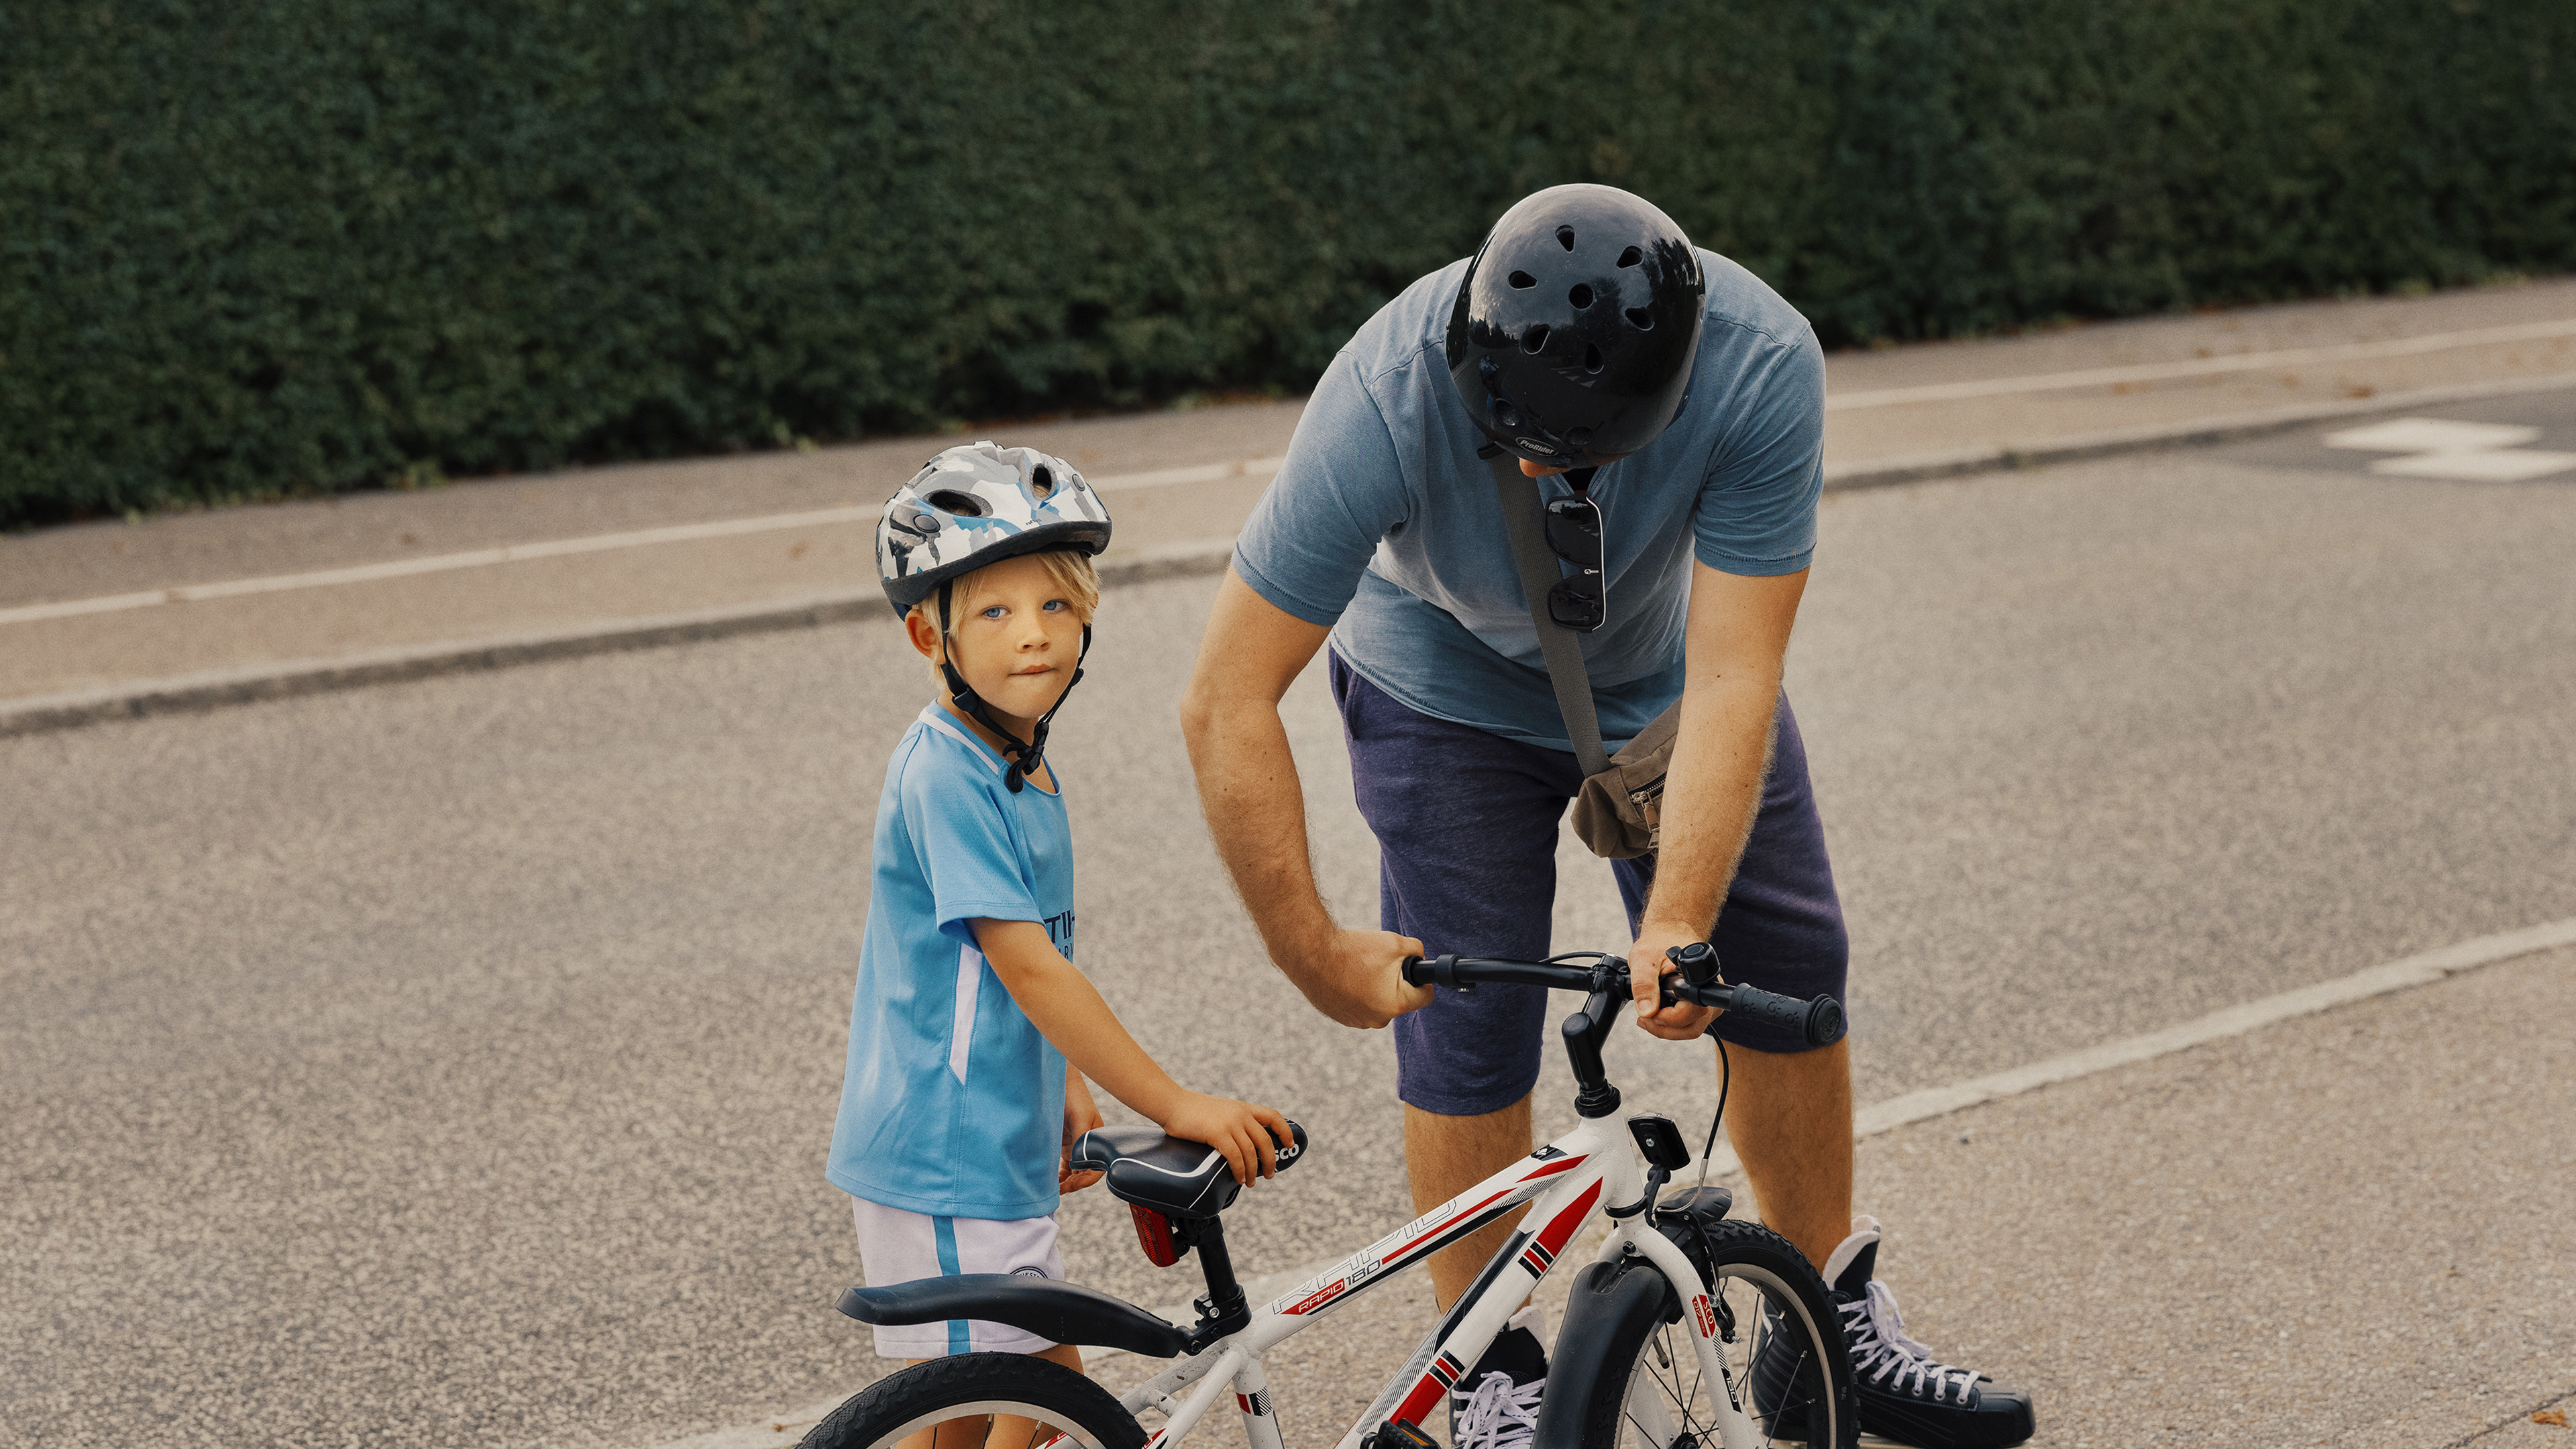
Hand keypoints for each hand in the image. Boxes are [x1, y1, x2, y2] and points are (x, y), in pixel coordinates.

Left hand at [1059, 1069, 1105, 1193]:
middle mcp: (1088, 1144)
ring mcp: (1075, 1144)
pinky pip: (1064, 1164)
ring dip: (1067, 1181)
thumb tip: (1077, 1164)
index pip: (1097, 1168)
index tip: (1073, 1186)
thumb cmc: (1072, 1094)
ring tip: (1055, 1188)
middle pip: (1085, 1172)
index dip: (1086, 1180)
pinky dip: (1060, 1174)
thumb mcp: (1080, 1117)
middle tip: (1061, 1190)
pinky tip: (1052, 1180)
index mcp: (1098, 1138)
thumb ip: (1081, 1141)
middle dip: (1075, 1184)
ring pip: (1074, 1170)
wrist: (1055, 1081)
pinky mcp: (1063, 1143)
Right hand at [1157, 1092, 1295, 1185]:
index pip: (1273, 1116)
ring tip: (1250, 1182)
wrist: (1172, 1104)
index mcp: (1243, 1108)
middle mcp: (1240, 1114)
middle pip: (1265, 1140)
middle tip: (1269, 1174)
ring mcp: (1229, 1123)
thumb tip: (1239, 1144)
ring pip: (1251, 1151)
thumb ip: (1233, 1123)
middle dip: (1270, 1160)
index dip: (1284, 1131)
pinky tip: (1238, 1178)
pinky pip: (1235, 1156)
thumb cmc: (1191, 1111)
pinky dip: (1239, 1170)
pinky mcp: (1217, 1133)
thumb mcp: (1220, 1111)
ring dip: (1253, 1171)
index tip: (1289, 1143)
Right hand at [1283, 927, 1432, 1028]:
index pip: (1424, 996)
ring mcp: (1358, 1022)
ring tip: (1359, 968)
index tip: (1412, 968)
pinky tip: (1345, 976)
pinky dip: (1357, 992)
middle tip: (1379, 963)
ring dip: (1375, 988)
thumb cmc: (1353, 949)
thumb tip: (1419, 956)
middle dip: (1395, 982)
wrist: (1310, 955)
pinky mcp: (1341, 1018)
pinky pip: (1359, 1005)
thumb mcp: (1394, 942)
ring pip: (1378, 1003)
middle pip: (1399, 1000)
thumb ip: (1416, 950)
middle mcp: (1378, 1019)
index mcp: (1395, 1004)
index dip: (1422, 979)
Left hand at [1629, 922, 1720, 1041]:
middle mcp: (1710, 991)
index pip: (1693, 1011)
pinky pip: (1689, 1026)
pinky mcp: (1700, 1008)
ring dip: (1667, 1029)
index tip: (1651, 1012)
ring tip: (1647, 1017)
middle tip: (1644, 1018)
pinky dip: (1670, 1025)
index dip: (1670, 1018)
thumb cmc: (1658, 943)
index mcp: (1699, 977)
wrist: (1668, 935)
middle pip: (1694, 1026)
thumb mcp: (1643, 958)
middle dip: (1665, 1028)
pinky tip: (1655, 1014)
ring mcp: (1707, 1002)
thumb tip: (1647, 1012)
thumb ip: (1644, 985)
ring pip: (1692, 1029)